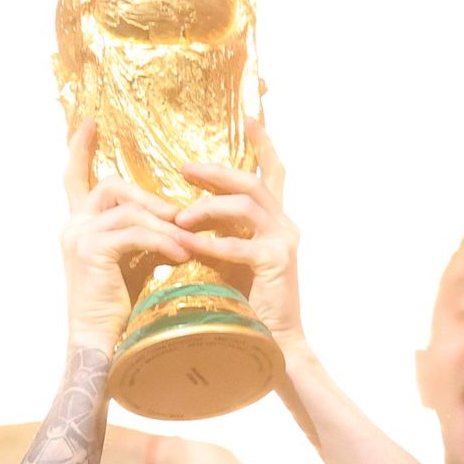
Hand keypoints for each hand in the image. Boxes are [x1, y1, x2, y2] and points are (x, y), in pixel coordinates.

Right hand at [61, 119, 192, 352]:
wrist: (103, 348)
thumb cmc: (122, 313)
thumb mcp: (132, 263)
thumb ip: (141, 235)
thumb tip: (176, 217)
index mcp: (79, 228)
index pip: (75, 179)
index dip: (80, 149)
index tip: (90, 121)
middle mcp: (72, 227)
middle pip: (112, 187)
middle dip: (150, 198)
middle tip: (180, 217)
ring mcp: (78, 237)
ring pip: (129, 209)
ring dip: (164, 225)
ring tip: (188, 243)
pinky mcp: (90, 250)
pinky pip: (135, 232)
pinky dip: (162, 242)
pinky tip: (181, 256)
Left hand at [175, 120, 302, 344]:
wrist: (276, 344)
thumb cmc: (249, 306)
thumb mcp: (232, 261)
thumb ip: (220, 236)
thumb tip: (186, 215)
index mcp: (275, 222)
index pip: (272, 172)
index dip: (262, 144)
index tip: (247, 120)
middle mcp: (283, 225)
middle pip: (252, 181)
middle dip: (216, 172)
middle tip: (184, 169)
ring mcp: (283, 243)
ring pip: (246, 205)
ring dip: (209, 207)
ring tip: (180, 217)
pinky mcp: (277, 264)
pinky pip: (239, 246)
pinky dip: (211, 245)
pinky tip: (188, 246)